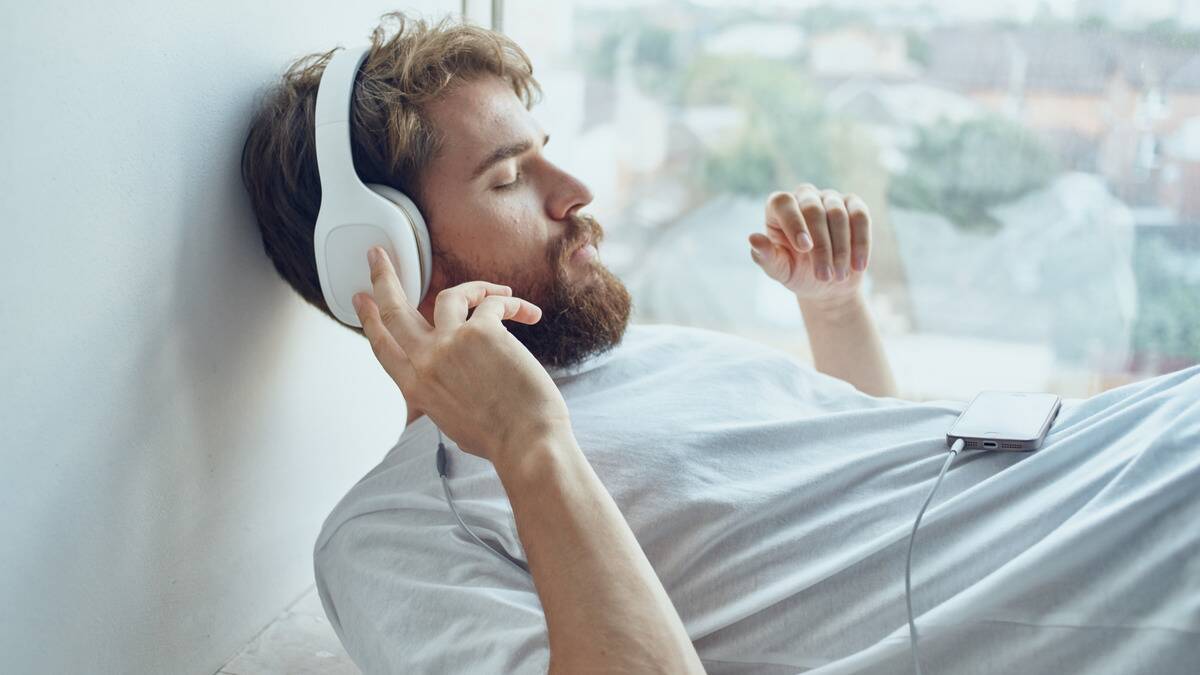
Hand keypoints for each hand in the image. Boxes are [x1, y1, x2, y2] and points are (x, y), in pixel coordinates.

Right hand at [352, 246, 573, 467]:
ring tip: (497, 291)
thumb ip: (440, 394)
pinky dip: (512, 305)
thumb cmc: (498, 439)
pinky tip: (529, 314)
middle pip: (394, 310)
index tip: (361, 299)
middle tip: (379, 255)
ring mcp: (451, 343)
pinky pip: (492, 304)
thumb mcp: (452, 420)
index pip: (383, 346)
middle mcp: (426, 362)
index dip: (369, 320)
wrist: (527, 443)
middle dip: (384, 278)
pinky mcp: (483, 331)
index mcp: (415, 388)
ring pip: (444, 294)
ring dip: (474, 287)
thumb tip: (442, 382)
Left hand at [748, 184, 871, 305]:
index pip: (783, 202)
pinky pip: (861, 216)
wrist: (828, 284)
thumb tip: (753, 238)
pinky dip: (861, 242)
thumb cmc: (797, 273)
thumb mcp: (780, 270)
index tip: (804, 248)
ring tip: (838, 277)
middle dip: (821, 245)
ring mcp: (830, 198)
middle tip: (824, 275)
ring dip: (840, 249)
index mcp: (779, 208)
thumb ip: (765, 256)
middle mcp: (804, 197)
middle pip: (813, 209)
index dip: (793, 223)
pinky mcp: (854, 206)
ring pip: (838, 214)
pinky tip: (859, 266)